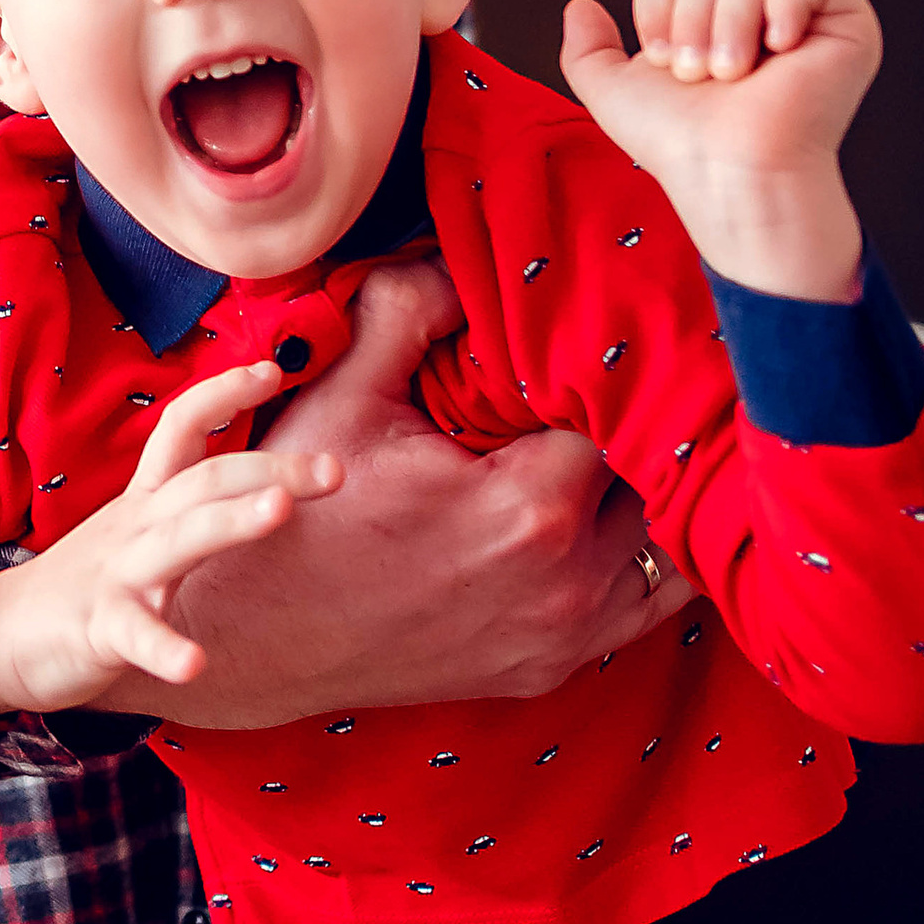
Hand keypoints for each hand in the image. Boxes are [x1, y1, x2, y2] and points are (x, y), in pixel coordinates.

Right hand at [0, 361, 340, 720]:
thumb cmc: (88, 581)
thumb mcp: (139, 526)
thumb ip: (190, 500)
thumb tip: (261, 478)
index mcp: (147, 499)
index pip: (182, 427)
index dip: (222, 393)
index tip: (272, 369)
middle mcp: (137, 525)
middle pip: (204, 479)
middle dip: (271, 467)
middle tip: (335, 469)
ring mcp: (117, 574)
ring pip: (178, 540)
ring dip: (229, 520)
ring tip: (279, 509)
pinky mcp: (98, 629)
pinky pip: (134, 635)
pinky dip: (162, 647)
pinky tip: (194, 664)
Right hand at [90, 257, 685, 730]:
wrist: (258, 642)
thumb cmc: (297, 518)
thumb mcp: (342, 396)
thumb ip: (408, 310)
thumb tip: (459, 258)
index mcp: (528, 505)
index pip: (616, 410)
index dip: (602, 366)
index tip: (587, 336)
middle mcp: (567, 579)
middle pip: (653, 475)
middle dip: (632, 421)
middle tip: (608, 379)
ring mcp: (566, 635)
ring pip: (665, 542)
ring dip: (649, 488)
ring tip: (621, 438)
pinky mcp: (553, 666)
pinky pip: (646, 605)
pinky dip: (648, 556)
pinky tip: (620, 510)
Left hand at [560, 0, 876, 300]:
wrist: (726, 174)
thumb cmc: (681, 144)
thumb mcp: (615, 94)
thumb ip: (587, 51)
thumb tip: (580, 5)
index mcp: (706, 18)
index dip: (657, 2)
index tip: (663, 59)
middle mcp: (753, 10)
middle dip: (693, 13)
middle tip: (699, 72)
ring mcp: (803, 14)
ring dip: (731, 17)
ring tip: (732, 70)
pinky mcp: (845, 22)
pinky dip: (787, 1)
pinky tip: (779, 47)